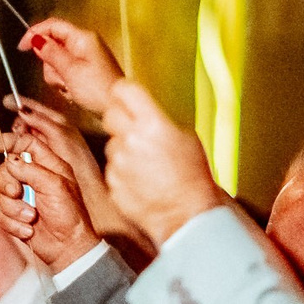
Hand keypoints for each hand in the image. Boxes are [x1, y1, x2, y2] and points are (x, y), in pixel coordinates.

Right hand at [0, 125, 103, 272]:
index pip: (25, 144)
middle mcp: (33, 179)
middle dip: (7, 183)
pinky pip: (1, 215)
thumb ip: (32, 170)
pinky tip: (29, 230)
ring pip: (0, 193)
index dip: (9, 141)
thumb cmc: (70, 215)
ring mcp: (22, 197)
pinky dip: (13, 224)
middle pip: (6, 169)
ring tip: (31, 217)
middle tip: (17, 193)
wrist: (68, 246)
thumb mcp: (55, 186)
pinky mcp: (14, 216)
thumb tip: (11, 160)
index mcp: (48, 165)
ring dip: (13, 208)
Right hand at [20, 17, 125, 115]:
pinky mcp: (83, 70)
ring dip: (56, 77)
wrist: (116, 107)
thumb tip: (37, 40)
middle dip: (50, 65)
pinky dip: (63, 83)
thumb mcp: (70, 70)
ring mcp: (84, 58)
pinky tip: (72, 90)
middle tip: (60, 77)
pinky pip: (63, 73)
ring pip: (55, 62)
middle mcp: (83, 45)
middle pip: (52, 46)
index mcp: (83, 38)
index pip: (53, 26)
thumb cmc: (100, 90)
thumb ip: (51, 53)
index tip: (22, 46)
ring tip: (69, 86)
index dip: (35, 33)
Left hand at [99, 79, 224, 246]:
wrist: (185, 212)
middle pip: (110, 115)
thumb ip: (160, 120)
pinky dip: (123, 171)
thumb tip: (146, 114)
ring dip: (123, 148)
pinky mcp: (112, 182)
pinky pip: (112, 168)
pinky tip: (141, 178)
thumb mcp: (186, 137)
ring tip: (146, 162)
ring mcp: (118, 163)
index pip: (124, 91)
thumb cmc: (192, 176)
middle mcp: (130, 140)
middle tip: (134, 127)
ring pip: (112, 144)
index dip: (123, 91)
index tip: (124, 93)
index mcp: (152, 124)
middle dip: (120, 117)